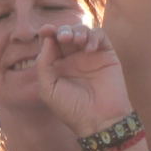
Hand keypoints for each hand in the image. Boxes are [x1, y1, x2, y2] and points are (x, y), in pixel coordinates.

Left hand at [33, 21, 136, 140]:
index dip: (47, 33)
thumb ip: (43, 64)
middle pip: (66, 33)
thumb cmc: (72, 108)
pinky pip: (100, 36)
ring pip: (83, 31)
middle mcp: (73, 59)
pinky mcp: (107, 55)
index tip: (46, 30)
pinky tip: (89, 49)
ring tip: (77, 41)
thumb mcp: (48, 89)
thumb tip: (48, 41)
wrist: (99, 119)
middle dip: (63, 30)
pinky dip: (94, 36)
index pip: (50, 43)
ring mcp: (90, 56)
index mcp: (57, 66)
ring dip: (78, 32)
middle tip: (63, 38)